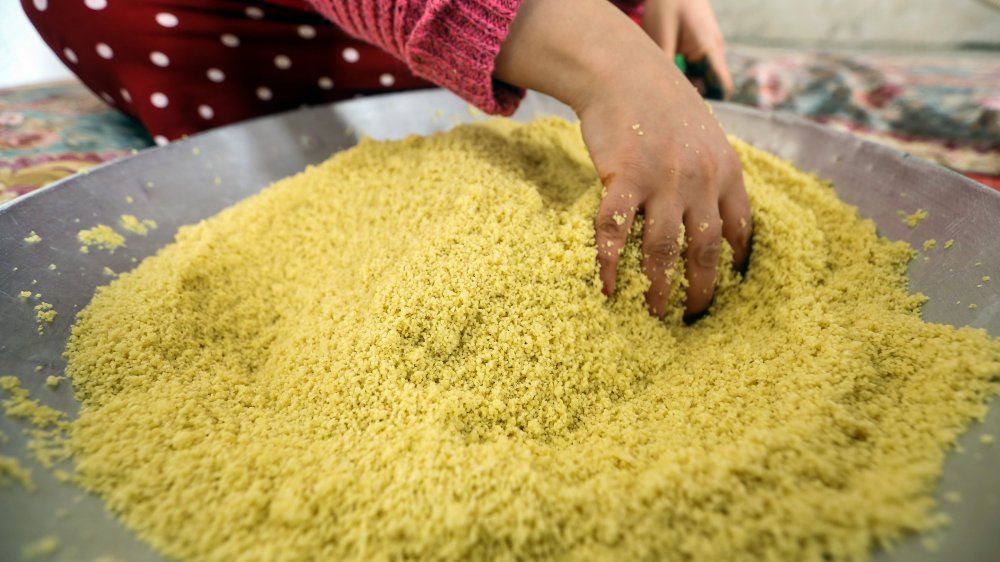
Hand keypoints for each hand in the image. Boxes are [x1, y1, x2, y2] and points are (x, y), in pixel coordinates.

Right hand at [495, 0, 751, 318]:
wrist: (624, 73)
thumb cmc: (663, 106)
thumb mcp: (706, 137)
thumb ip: (714, 176)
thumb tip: (711, 219)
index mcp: (727, 172)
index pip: (740, 230)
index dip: (736, 265)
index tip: (729, 290)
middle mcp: (701, 179)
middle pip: (705, 250)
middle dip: (701, 290)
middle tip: (692, 318)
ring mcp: (663, 180)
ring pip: (663, 249)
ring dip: (658, 287)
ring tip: (653, 313)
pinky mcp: (624, 178)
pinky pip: (616, 232)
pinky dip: (611, 263)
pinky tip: (608, 286)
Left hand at [642, 0, 733, 99]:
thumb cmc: (667, 5)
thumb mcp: (660, 37)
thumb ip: (663, 67)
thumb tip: (659, 96)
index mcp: (709, 49)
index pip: (721, 87)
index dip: (708, 104)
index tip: (687, 113)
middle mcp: (714, 52)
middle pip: (709, 87)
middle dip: (691, 98)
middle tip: (665, 105)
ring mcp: (708, 49)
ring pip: (701, 78)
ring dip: (684, 85)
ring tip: (662, 88)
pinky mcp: (699, 47)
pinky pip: (695, 68)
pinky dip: (682, 74)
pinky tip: (665, 73)